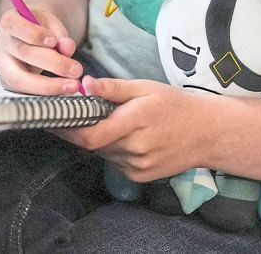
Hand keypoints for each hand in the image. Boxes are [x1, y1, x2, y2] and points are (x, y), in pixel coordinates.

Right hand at [0, 6, 84, 95]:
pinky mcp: (7, 81)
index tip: (54, 41)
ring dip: (48, 85)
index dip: (34, 34)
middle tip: (76, 70)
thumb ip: (60, 35)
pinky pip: (24, 90)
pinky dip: (45, 92)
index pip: (14, 24)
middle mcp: (1, 42)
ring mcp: (1, 63)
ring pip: (19, 78)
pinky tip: (62, 90)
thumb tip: (67, 48)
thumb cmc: (41, 28)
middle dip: (53, 63)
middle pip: (23, 52)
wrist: (32, 37)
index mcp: (9, 20)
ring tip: (72, 85)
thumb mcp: (52, 24)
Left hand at [55, 77, 208, 182]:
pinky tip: (129, 138)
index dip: (67, 130)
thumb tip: (84, 84)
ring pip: (104, 153)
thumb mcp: (146, 88)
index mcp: (135, 121)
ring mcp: (138, 166)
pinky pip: (116, 162)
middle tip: (82, 113)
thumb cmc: (175, 105)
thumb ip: (114, 89)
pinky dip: (114, 150)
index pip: (90, 135)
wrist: (207, 133)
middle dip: (85, 129)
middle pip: (94, 143)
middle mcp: (135, 148)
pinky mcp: (140, 177)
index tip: (53, 119)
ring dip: (101, 140)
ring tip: (116, 124)